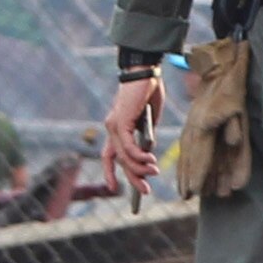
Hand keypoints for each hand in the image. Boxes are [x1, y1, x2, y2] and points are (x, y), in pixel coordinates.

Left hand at [101, 71, 165, 194]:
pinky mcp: (120, 122)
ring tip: (154, 172)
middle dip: (132, 178)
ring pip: (124, 157)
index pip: (109, 156)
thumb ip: (147, 137)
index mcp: (116, 128)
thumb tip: (147, 156)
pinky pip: (128, 147)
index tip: (113, 188)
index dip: (110, 173)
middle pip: (119, 161)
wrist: (145, 71)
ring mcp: (114, 126)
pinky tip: (150, 161)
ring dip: (140, 168)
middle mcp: (111, 129)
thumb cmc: (148, 91)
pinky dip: (139, 157)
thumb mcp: (149, 120)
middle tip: (146, 191)